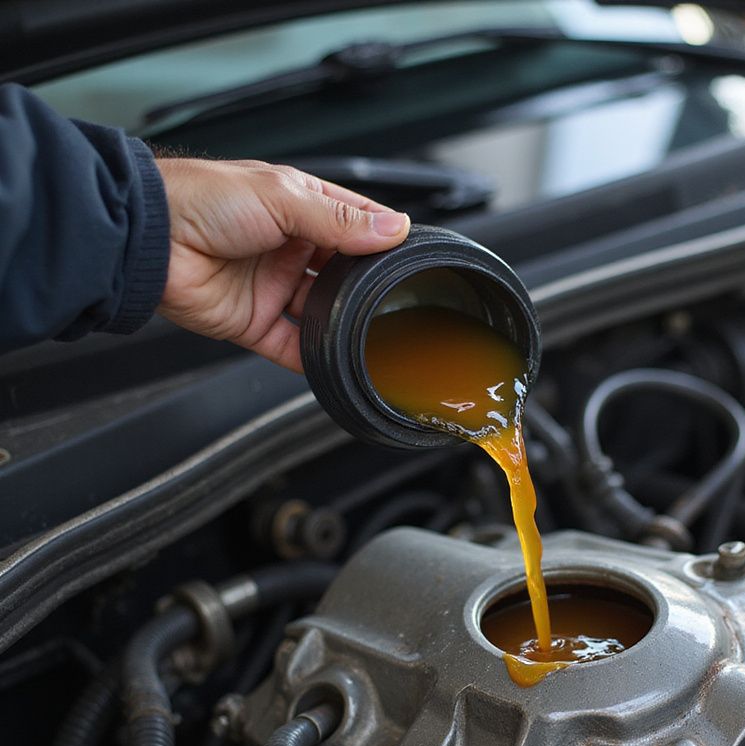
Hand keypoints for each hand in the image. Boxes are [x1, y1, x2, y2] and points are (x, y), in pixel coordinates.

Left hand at [156, 158, 409, 371]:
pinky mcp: (257, 322)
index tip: (410, 254)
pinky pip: (295, 346)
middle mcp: (290, 247)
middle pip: (345, 272)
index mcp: (299, 206)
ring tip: (368, 330)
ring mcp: (275, 286)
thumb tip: (392, 227)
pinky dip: (315, 358)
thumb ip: (339, 219)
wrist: (147, 240)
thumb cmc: (199, 199)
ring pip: (325, 312)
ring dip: (345, 323)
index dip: (384, 238)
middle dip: (367, 286)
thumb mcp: (282, 198)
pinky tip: (335, 360)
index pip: (356, 222)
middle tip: (392, 297)